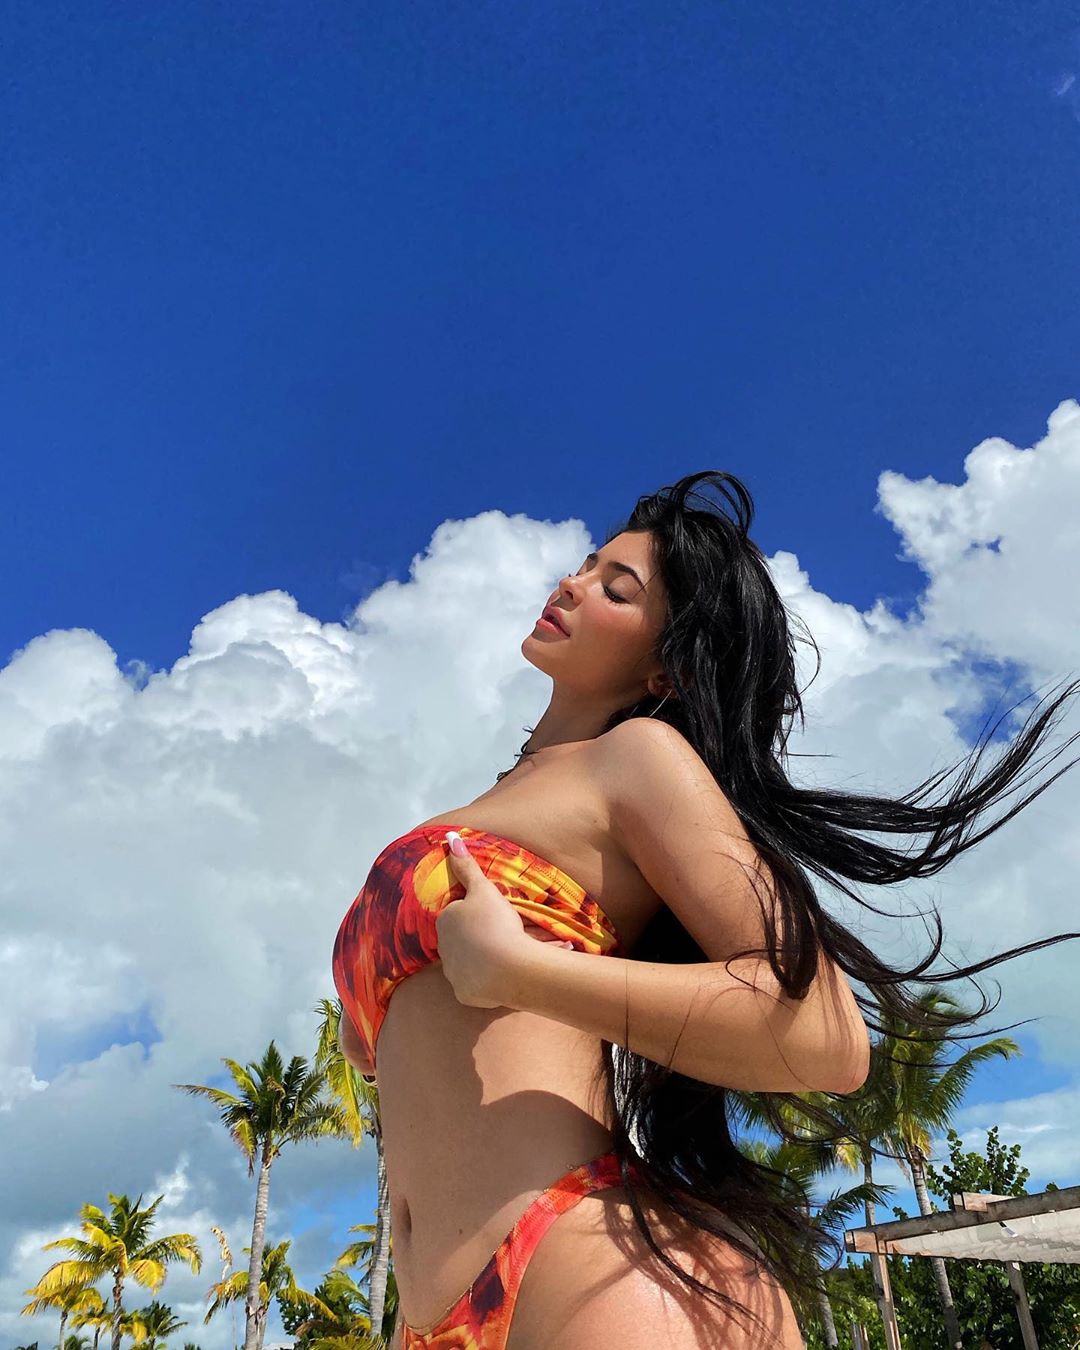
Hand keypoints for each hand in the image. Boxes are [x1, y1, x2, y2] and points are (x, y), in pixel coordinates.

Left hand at [437, 831, 571, 1008]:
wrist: (508, 967)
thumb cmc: (495, 923)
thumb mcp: (484, 889)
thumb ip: (467, 866)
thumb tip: (450, 837)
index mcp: (446, 921)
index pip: (461, 913)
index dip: (482, 913)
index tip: (501, 917)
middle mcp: (443, 948)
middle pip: (469, 938)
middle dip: (489, 936)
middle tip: (516, 935)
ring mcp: (453, 973)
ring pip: (474, 962)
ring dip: (492, 958)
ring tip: (520, 954)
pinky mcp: (465, 993)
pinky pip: (478, 984)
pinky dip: (491, 980)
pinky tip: (508, 976)